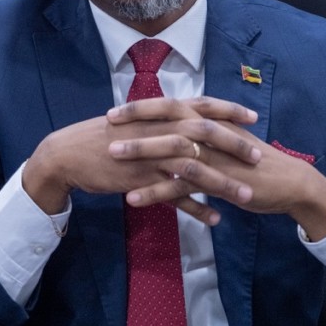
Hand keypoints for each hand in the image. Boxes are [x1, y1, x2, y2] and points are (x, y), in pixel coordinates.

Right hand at [23, 98, 260, 223]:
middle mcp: (160, 131)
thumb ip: (163, 120)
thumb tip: (186, 117)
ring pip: (195, 169)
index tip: (253, 117)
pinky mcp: (142, 180)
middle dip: (235, 146)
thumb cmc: (104, 136)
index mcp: (160, 113)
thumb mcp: (137, 121)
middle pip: (205, 135)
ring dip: (223, 183)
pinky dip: (195, 208)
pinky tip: (215, 219)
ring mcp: (151, 156)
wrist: (68, 154)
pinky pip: (174, 196)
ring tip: (246, 197)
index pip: (202, 106)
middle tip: (257, 157)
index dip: (229, 111)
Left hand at [109, 98, 325, 238]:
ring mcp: (216, 156)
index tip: (116, 109)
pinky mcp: (219, 181)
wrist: (289, 183)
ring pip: (172, 149)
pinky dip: (156, 192)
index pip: (173, 105)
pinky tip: (133, 199)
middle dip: (137, 121)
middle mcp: (212, 133)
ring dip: (140, 153)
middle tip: (106, 125)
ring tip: (111, 157)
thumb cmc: (257, 164)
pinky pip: (182, 186)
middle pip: (169, 120)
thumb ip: (206, 133)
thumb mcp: (229, 141)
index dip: (144, 106)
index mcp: (212, 121)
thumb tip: (179, 129)